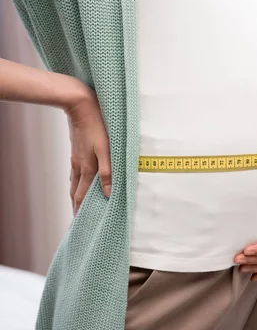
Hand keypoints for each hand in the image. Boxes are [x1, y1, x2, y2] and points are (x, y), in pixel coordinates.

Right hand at [62, 75, 110, 214]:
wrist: (80, 106)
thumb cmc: (97, 127)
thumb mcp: (106, 149)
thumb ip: (108, 172)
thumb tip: (109, 193)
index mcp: (87, 169)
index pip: (83, 196)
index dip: (82, 211)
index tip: (82, 223)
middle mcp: (79, 166)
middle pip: (76, 193)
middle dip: (77, 208)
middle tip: (78, 221)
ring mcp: (76, 159)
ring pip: (75, 183)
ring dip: (76, 196)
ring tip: (77, 206)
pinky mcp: (76, 151)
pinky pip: (75, 172)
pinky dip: (76, 182)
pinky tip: (79, 181)